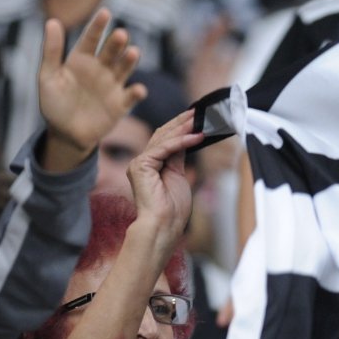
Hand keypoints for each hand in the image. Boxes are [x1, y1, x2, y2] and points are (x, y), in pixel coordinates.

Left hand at [38, 9, 145, 169]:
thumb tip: (52, 21)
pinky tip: (138, 90)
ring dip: (129, 61)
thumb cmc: (54, 105)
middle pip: (110, 51)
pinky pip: (130, 97)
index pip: (91, 38)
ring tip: (133, 52)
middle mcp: (99, 69)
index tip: (105, 13)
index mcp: (81, 59)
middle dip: (116, 43)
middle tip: (120, 34)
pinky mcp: (119, 105)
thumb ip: (51, 51)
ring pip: (123, 69)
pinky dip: (136, 93)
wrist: (65, 135)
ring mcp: (111, 85)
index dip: (98, 26)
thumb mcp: (48, 77)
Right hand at [126, 109, 203, 248]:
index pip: (164, 140)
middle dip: (181, 123)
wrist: (163, 226)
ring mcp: (139, 163)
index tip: (195, 118)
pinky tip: (196, 137)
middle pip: (162, 135)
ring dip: (183, 128)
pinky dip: (181, 141)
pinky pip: (164, 148)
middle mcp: (142, 162)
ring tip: (199, 120)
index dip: (179, 128)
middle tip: (197, 113)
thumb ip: (178, 157)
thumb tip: (186, 139)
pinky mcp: (140, 165)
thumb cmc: (171, 210)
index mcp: (149, 166)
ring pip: (163, 139)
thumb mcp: (178, 176)